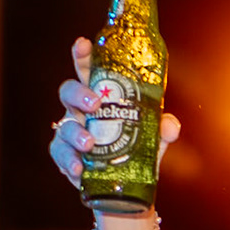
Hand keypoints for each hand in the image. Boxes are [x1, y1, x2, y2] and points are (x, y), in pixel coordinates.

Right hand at [48, 38, 180, 195]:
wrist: (126, 185)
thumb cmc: (137, 150)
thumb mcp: (154, 138)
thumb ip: (163, 128)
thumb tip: (170, 125)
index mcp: (100, 96)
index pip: (89, 70)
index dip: (83, 55)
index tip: (84, 44)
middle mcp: (81, 110)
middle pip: (69, 91)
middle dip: (78, 93)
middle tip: (94, 103)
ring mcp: (70, 132)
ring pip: (63, 125)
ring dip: (75, 133)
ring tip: (89, 144)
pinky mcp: (65, 155)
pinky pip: (60, 153)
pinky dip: (68, 160)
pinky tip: (78, 168)